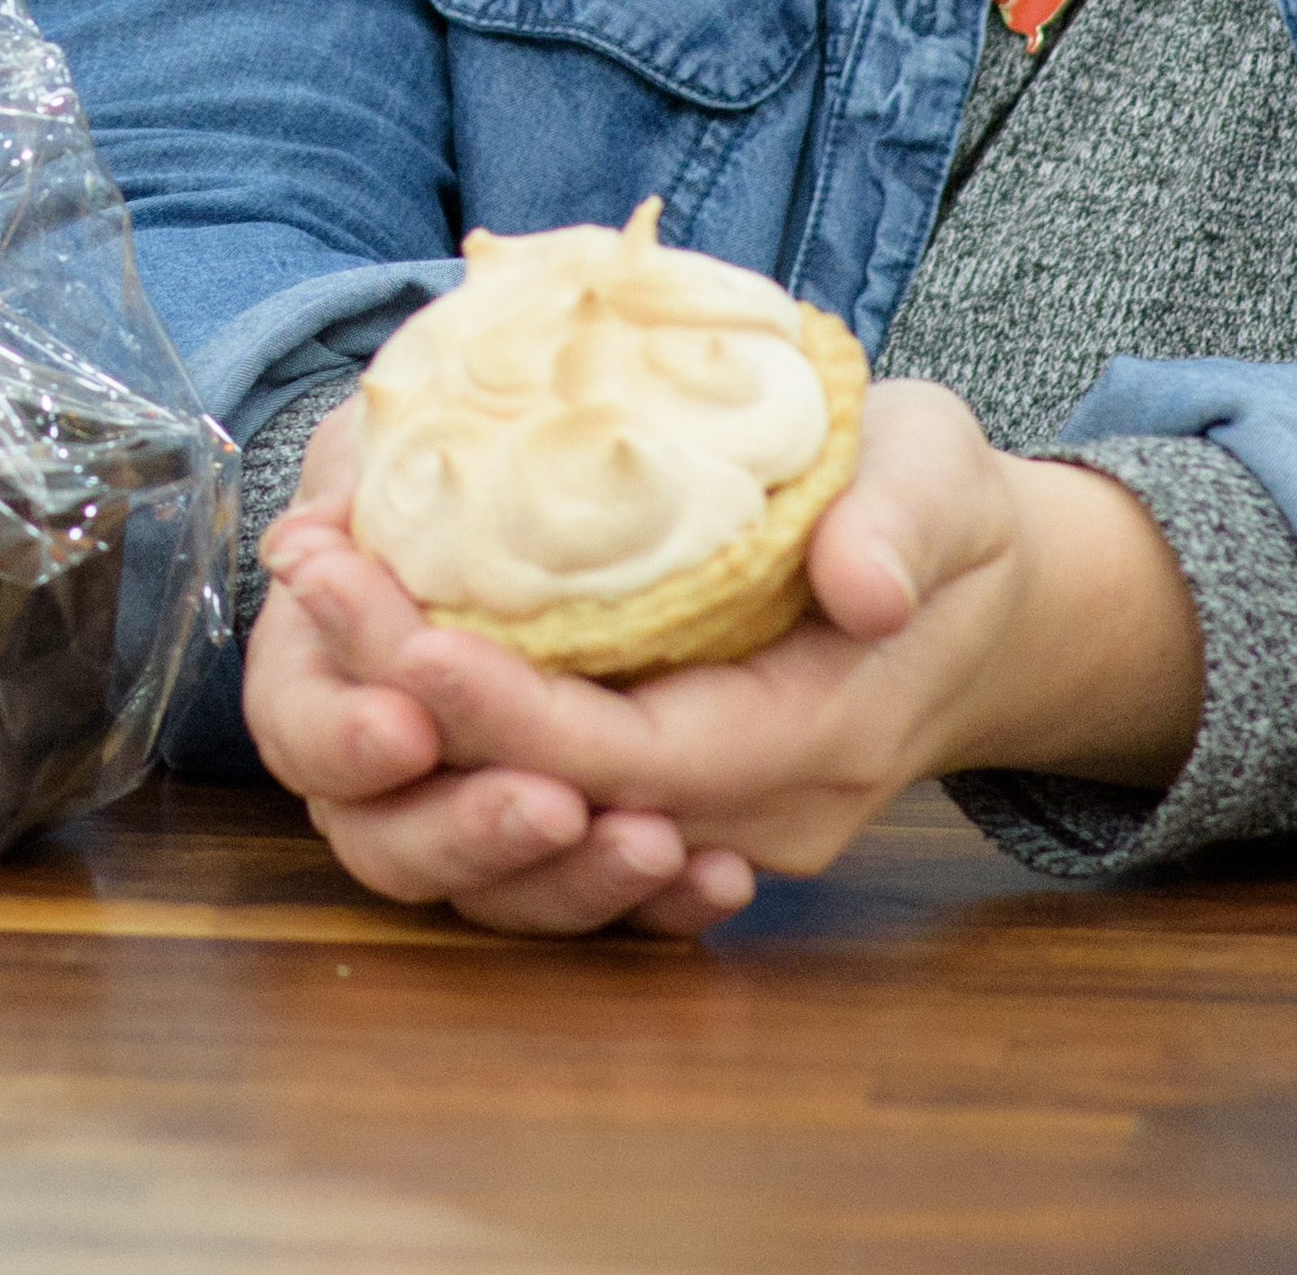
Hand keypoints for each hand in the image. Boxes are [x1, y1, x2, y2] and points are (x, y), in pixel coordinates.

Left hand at [244, 378, 1200, 934]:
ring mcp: (706, 815)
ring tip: (313, 584)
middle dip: (414, 702)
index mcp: (816, 735)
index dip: (509, 708)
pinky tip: (362, 636)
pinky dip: (445, 733)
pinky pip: (539, 801)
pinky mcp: (666, 794)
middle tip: (310, 570)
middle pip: (552, 792)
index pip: (631, 757)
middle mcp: (751, 806)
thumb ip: (904, 522)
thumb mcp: (946, 479)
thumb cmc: (950, 518)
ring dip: (404, 724)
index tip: (402, 628)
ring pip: (526, 816)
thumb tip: (860, 581)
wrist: (986, 608)